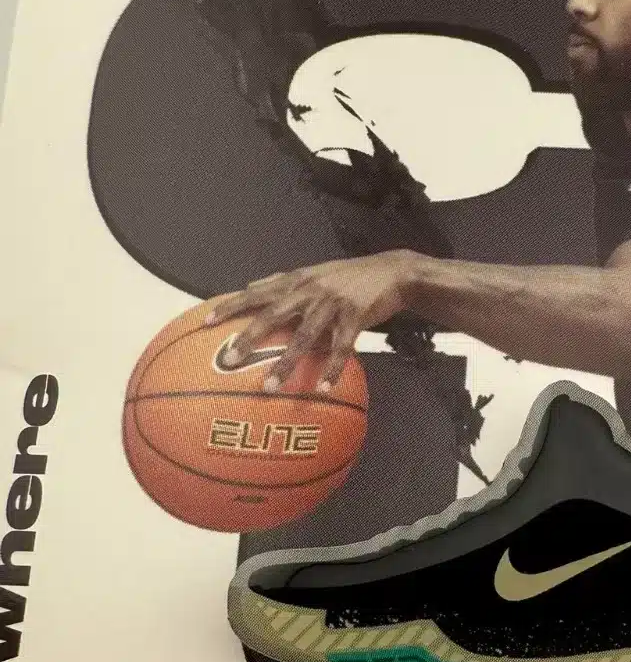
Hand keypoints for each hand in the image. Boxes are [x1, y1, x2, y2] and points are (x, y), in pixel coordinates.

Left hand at [207, 252, 412, 391]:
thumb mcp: (313, 273)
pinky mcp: (355, 316)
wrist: (393, 273)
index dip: (230, 306)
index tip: (205, 322)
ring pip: (304, 337)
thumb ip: (281, 281)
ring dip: (286, 364)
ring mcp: (332, 303)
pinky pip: (341, 348)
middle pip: (273, 315)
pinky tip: (323, 388)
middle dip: (249, 338)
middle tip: (229, 360)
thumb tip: (248, 286)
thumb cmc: (350, 277)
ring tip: (270, 387)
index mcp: (296, 281)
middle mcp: (309, 290)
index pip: (255, 292)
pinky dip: (332, 369)